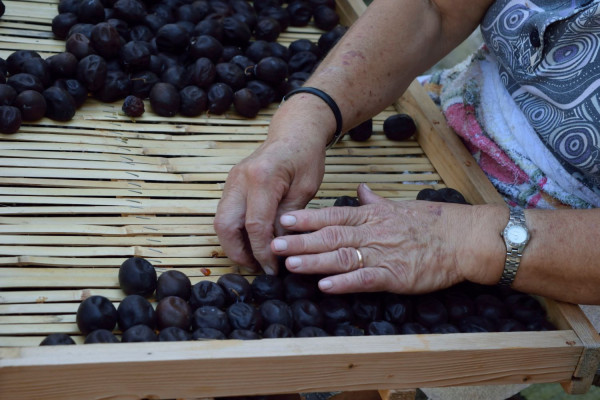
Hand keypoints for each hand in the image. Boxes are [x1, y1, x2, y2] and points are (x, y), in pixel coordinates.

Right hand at [214, 133, 325, 274]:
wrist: (295, 131)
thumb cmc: (306, 157)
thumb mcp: (306, 189)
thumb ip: (289, 218)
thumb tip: (278, 249)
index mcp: (262, 178)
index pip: (255, 226)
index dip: (262, 252)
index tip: (272, 269)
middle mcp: (240, 179)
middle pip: (225, 226)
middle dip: (238, 252)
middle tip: (256, 268)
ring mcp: (232, 180)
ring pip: (220, 221)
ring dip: (234, 244)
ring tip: (254, 258)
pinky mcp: (231, 183)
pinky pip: (226, 212)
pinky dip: (235, 231)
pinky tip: (251, 241)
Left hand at [270, 184, 503, 293]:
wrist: (463, 238)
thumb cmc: (431, 221)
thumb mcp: (399, 205)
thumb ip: (374, 201)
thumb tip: (359, 190)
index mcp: (371, 215)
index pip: (332, 214)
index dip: (306, 218)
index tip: (283, 220)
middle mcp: (372, 232)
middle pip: (330, 235)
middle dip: (300, 241)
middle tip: (273, 243)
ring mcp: (382, 254)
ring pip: (342, 256)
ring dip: (314, 261)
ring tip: (289, 264)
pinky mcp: (394, 275)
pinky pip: (365, 278)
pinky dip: (344, 282)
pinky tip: (324, 286)